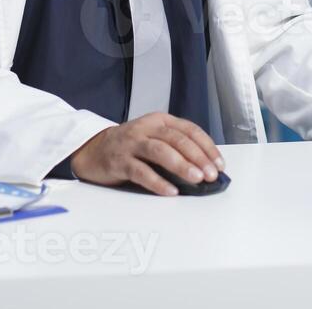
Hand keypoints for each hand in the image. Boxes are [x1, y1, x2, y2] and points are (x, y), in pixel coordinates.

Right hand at [70, 113, 223, 195]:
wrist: (93, 149)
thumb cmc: (130, 146)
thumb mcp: (154, 138)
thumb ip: (176, 147)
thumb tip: (205, 169)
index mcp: (159, 120)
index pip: (189, 130)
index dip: (207, 147)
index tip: (219, 164)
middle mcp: (146, 128)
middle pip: (177, 139)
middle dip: (198, 157)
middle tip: (211, 174)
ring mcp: (132, 143)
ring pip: (160, 151)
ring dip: (181, 165)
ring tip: (196, 179)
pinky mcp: (119, 161)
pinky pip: (141, 171)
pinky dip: (158, 182)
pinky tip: (171, 191)